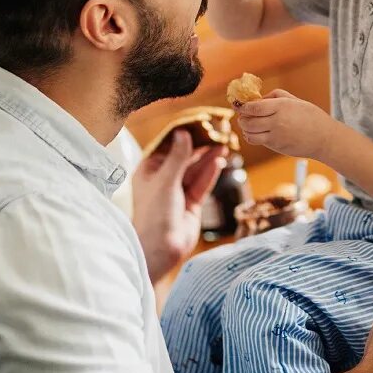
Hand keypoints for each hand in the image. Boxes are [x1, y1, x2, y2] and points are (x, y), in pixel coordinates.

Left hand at [130, 130, 226, 282]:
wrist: (159, 249)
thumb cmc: (154, 215)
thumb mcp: (165, 181)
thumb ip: (177, 157)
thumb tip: (183, 133)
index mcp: (148, 171)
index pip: (167, 147)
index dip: (183, 135)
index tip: (198, 123)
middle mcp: (162, 179)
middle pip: (184, 157)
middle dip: (199, 146)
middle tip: (216, 133)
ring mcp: (178, 192)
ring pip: (195, 170)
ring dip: (208, 158)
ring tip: (223, 144)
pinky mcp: (191, 203)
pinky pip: (202, 183)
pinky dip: (210, 173)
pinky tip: (219, 161)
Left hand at [236, 89, 335, 158]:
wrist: (324, 138)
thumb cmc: (311, 116)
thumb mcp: (295, 100)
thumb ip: (275, 96)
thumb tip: (257, 99)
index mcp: (282, 107)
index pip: (254, 107)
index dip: (243, 106)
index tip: (240, 104)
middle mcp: (277, 122)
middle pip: (248, 121)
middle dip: (242, 117)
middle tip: (243, 114)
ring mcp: (276, 136)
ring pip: (249, 133)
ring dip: (245, 128)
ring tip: (248, 123)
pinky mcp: (276, 146)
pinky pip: (256, 141)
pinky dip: (251, 136)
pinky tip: (256, 131)